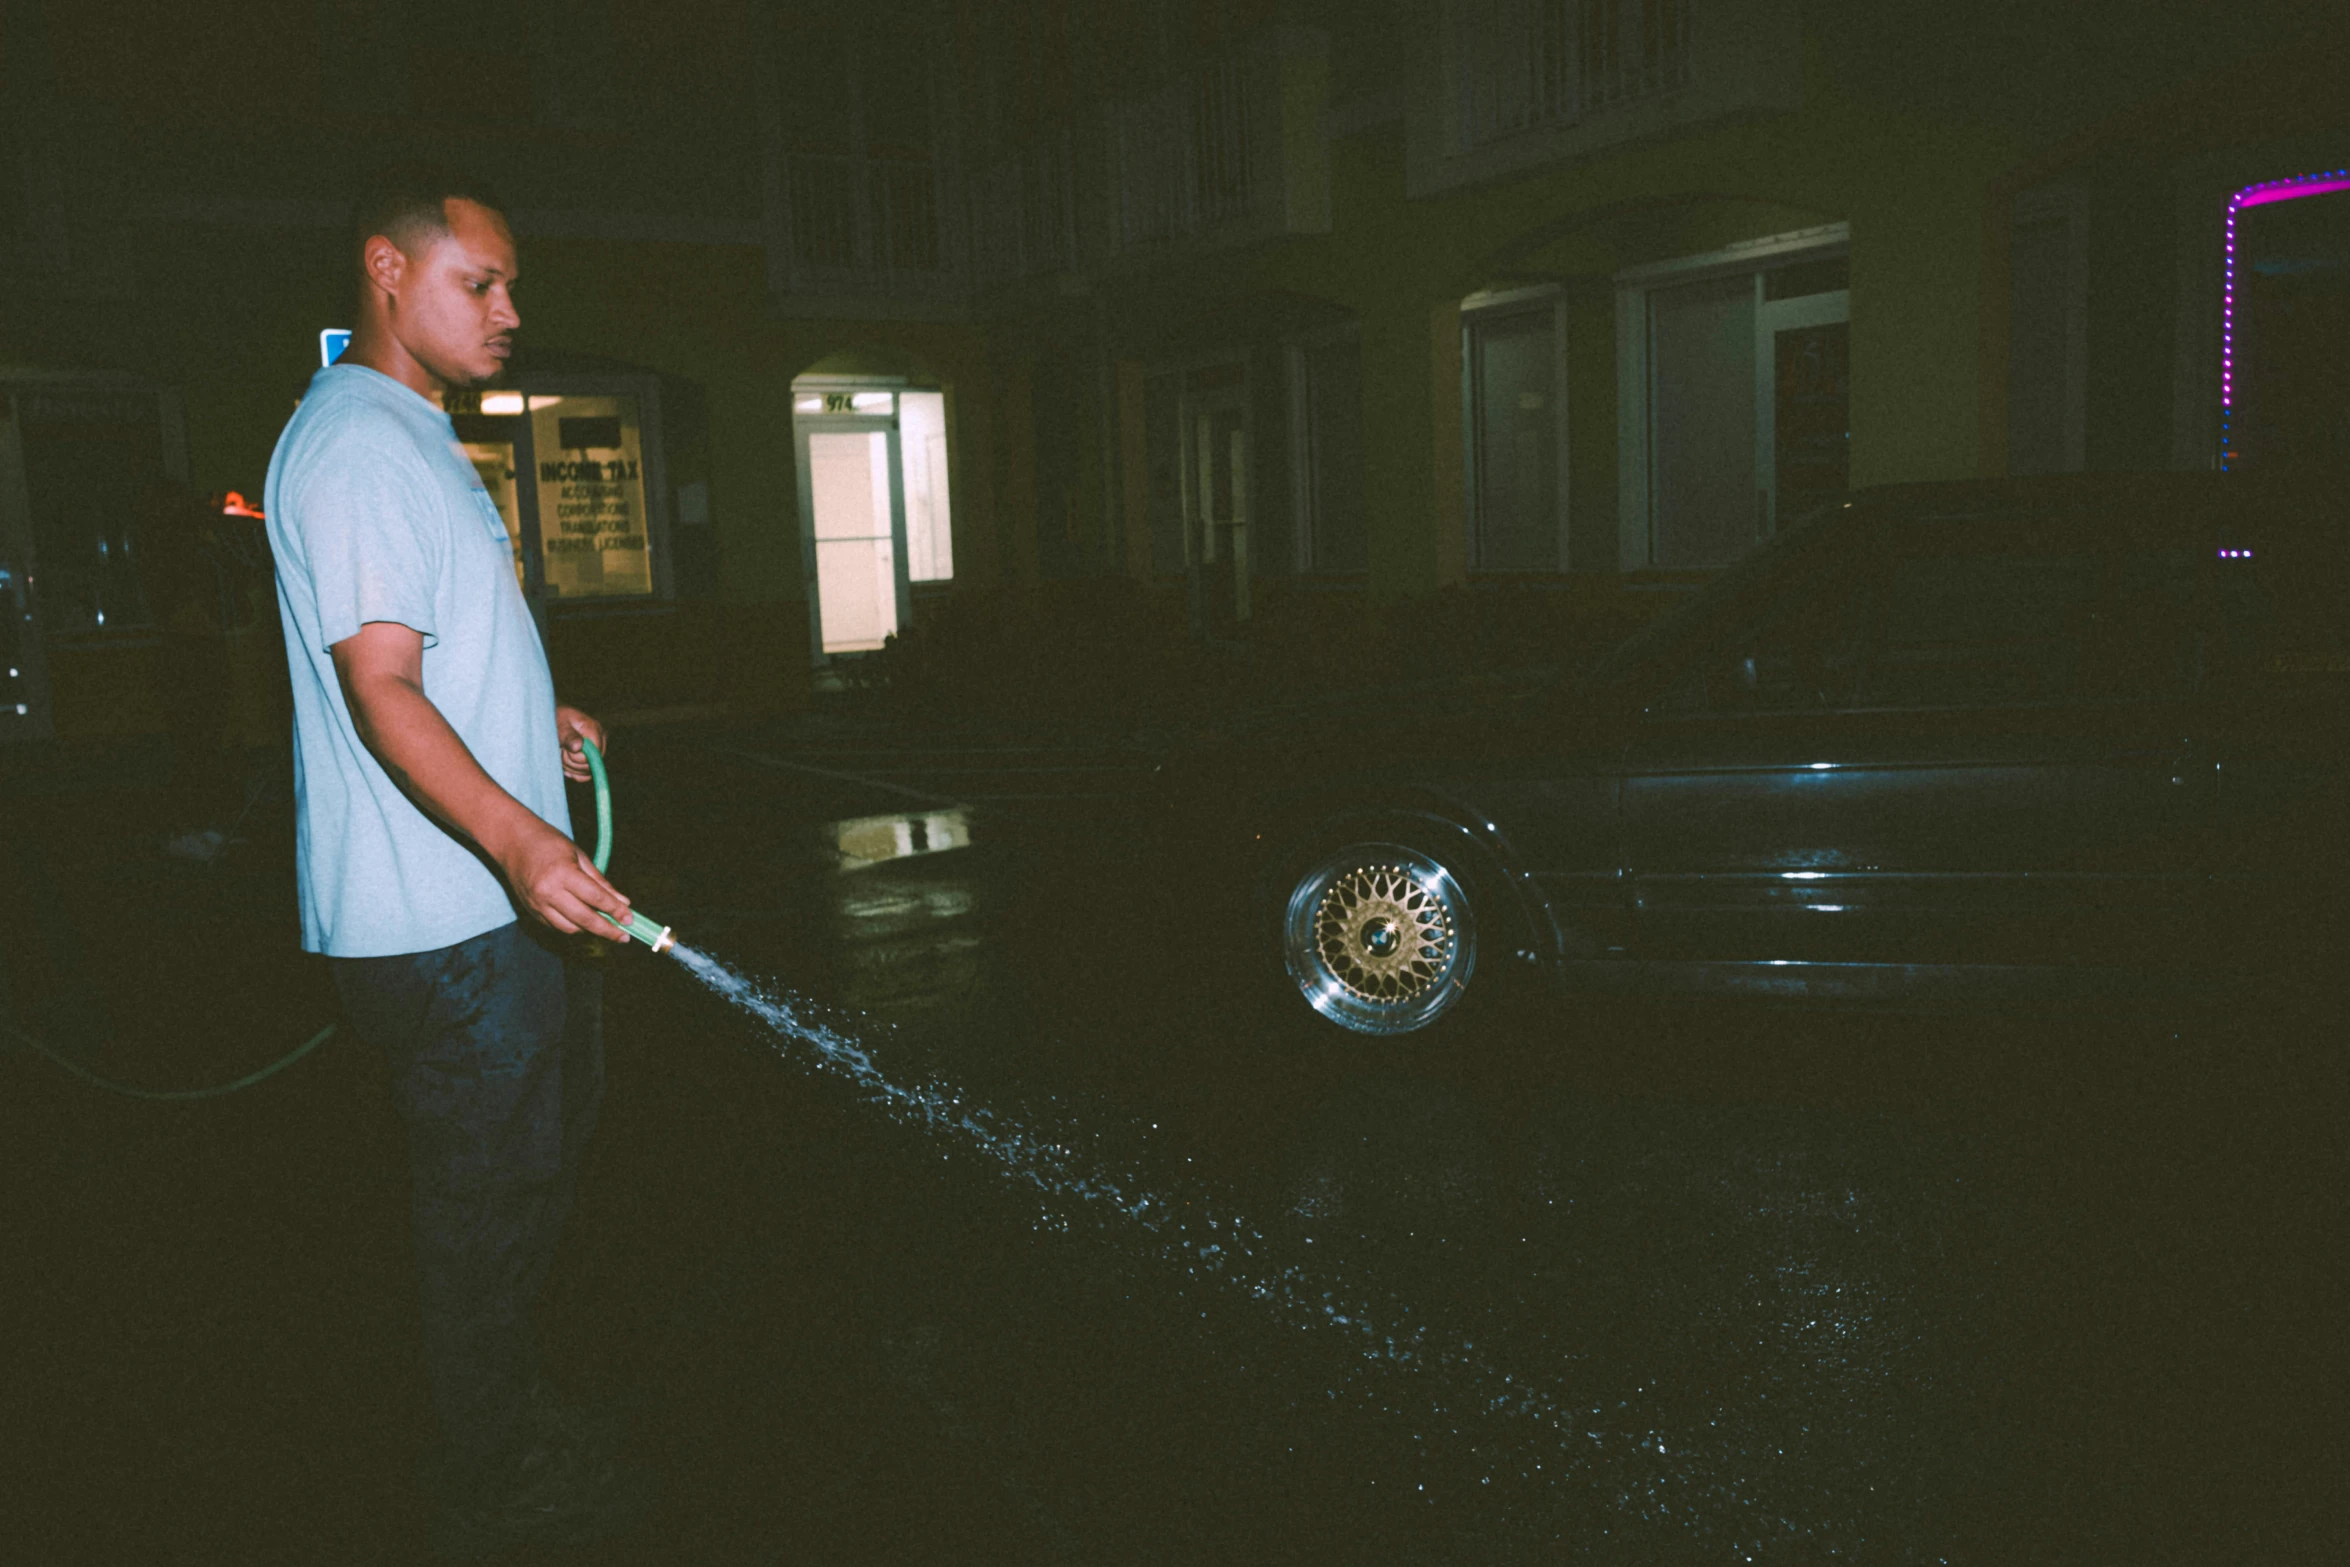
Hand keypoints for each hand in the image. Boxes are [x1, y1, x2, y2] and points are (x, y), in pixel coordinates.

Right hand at [495, 814, 634, 941]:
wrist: (512, 842)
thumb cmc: (549, 843)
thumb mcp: (580, 856)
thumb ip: (601, 882)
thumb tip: (623, 903)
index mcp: (562, 873)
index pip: (595, 898)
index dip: (615, 911)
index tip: (630, 919)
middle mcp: (548, 892)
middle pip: (583, 919)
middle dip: (607, 930)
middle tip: (624, 937)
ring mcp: (537, 904)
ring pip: (569, 928)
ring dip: (589, 930)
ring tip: (605, 926)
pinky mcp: (531, 911)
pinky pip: (556, 926)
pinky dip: (573, 926)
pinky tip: (584, 920)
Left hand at [556, 705, 606, 782]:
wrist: (550, 722)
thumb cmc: (554, 720)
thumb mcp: (558, 725)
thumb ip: (568, 735)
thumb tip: (578, 747)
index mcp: (594, 729)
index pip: (594, 754)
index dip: (577, 756)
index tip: (564, 748)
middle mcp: (599, 741)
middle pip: (590, 765)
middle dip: (571, 761)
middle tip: (561, 750)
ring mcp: (596, 752)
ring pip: (586, 772)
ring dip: (569, 766)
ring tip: (561, 753)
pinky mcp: (590, 760)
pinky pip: (585, 776)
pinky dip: (572, 772)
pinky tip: (564, 763)